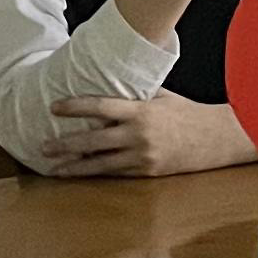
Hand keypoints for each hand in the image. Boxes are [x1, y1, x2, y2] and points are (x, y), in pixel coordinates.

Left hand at [38, 93, 256, 178]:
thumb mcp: (162, 97)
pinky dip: (95, 173)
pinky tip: (79, 173)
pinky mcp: (146, 172)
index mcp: (140, 111)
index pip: (101, 106)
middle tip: (43, 146)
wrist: (214, 139)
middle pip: (93, 140)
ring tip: (54, 167)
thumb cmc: (187, 114)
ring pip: (100, 163)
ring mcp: (142, 156)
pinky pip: (115, 173)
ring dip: (75, 166)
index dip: (75, 107)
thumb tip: (110, 84)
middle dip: (66, 144)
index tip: (54, 107)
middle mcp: (138, 135)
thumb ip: (135, 95)